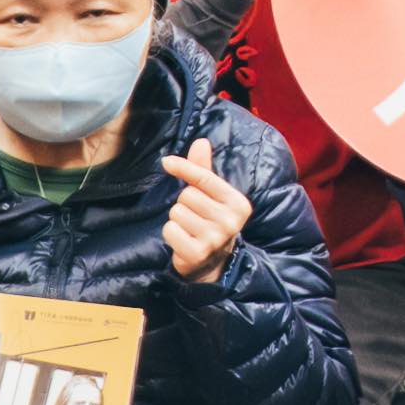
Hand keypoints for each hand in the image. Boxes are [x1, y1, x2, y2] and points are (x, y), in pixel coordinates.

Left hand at [158, 150, 253, 279]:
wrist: (213, 263)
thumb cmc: (210, 222)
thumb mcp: (212, 196)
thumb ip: (204, 170)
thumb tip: (201, 141)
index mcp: (238, 203)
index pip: (205, 178)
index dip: (184, 167)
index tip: (166, 162)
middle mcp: (230, 221)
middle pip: (187, 196)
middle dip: (184, 204)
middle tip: (195, 217)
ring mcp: (215, 239)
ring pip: (176, 212)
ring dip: (177, 220)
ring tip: (190, 229)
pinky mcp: (197, 253)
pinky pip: (170, 229)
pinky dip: (171, 234)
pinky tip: (183, 241)